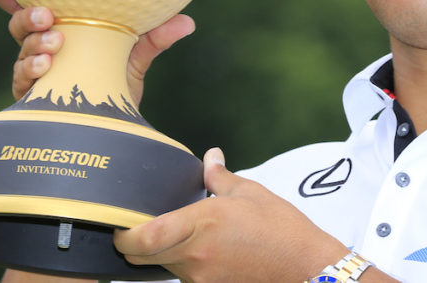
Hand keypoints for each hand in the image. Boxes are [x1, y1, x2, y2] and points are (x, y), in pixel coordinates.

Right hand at [0, 0, 194, 104]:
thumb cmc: (117, 83)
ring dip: (35, 44)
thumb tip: (187, 21)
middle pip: (19, 25)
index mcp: (62, 29)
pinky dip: (33, 70)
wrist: (117, 127)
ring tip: (55, 43)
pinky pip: (25, 81)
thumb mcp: (136, 56)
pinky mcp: (35, 98)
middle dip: (28, 16)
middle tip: (46, 15)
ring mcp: (36, 73)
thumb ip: (155, 38)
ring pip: (22, 51)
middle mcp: (43, 48)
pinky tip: (46, 65)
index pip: (28, 4)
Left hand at [114, 148, 347, 281]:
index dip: (123, 234)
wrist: (306, 268)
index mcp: (202, 224)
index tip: (120, 224)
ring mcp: (201, 279)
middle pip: (143, 257)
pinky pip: (186, 277)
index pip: (143, 237)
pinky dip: (186, 264)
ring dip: (163, 254)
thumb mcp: (251, 193)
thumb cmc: (282, 228)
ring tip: (183, 235)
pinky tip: (206, 252)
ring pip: (164, 267)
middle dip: (135, 245)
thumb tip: (210, 157)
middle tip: (139, 228)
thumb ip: (220, 177)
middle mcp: (195, 256)